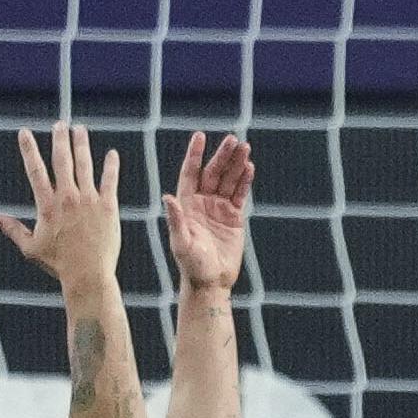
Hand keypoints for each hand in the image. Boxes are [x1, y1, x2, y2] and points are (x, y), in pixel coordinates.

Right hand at [0, 122, 122, 292]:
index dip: (29, 149)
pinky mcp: (108, 207)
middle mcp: (68, 198)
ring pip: (85, 166)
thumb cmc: (57, 263)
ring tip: (80, 129)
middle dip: (60, 140)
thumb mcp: (29, 246)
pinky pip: (110, 181)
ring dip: (82, 145)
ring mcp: (89, 201)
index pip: (35, 170)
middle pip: (62, 161)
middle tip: (59, 124)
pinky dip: (111, 167)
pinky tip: (112, 154)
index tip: (24, 132)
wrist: (87, 274)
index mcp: (47, 205)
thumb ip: (11, 228)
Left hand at [161, 131, 252, 292]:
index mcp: (186, 204)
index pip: (190, 173)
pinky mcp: (234, 217)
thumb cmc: (191, 265)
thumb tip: (167, 197)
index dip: (195, 154)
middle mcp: (202, 203)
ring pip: (229, 180)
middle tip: (233, 139)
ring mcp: (218, 209)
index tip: (200, 136)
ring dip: (236, 164)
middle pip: (213, 172)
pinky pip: (240, 194)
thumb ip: (176, 219)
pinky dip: (245, 180)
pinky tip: (250, 167)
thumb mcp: (181, 242)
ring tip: (245, 147)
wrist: (211, 282)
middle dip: (222, 155)